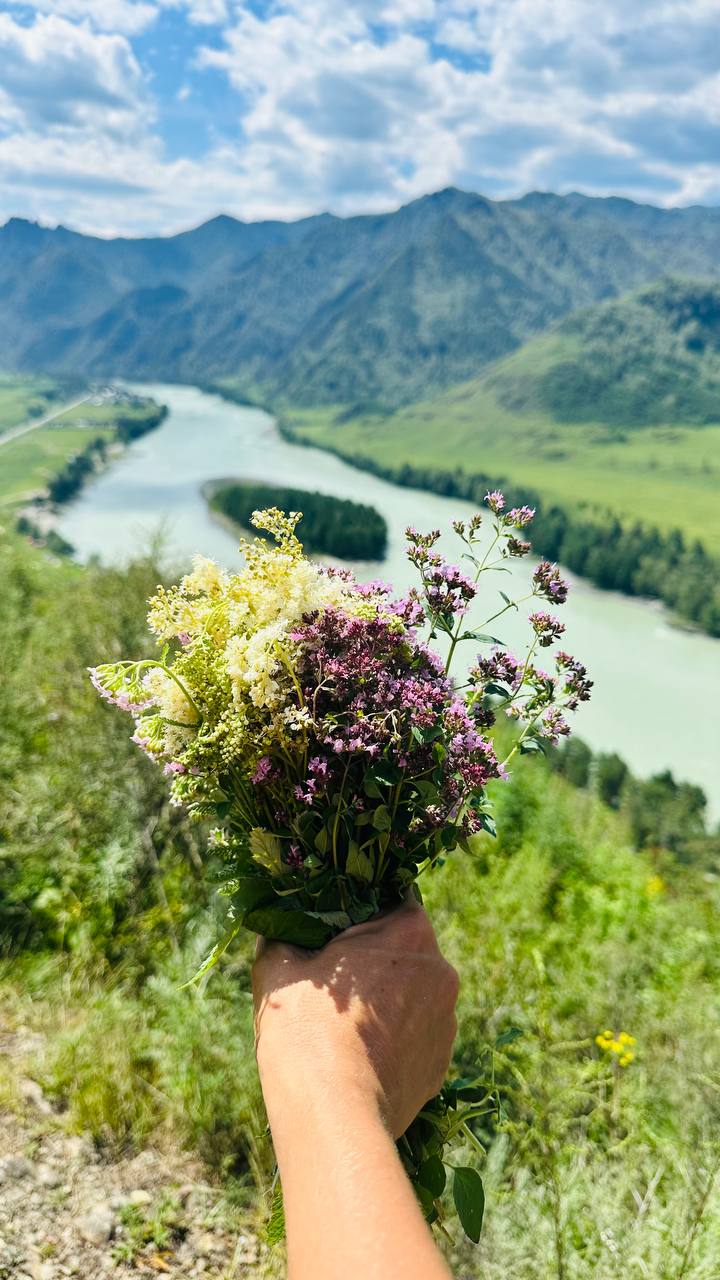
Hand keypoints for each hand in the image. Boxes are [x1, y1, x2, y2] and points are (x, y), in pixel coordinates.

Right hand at [252, 896, 458, 1137]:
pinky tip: (361, 1056)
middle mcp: (441, 970)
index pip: (392, 900)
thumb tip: (280, 925)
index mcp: (409, 930)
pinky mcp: (442, 1063)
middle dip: (374, 958)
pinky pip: (417, 1037)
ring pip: (414, 995)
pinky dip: (394, 1041)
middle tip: (333, 981)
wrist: (332, 1113)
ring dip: (387, 1001)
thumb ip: (284, 933)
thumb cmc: (304, 1027)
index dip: (361, 911)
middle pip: (406, 949)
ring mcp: (446, 1020)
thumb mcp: (278, 964)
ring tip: (345, 1026)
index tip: (334, 931)